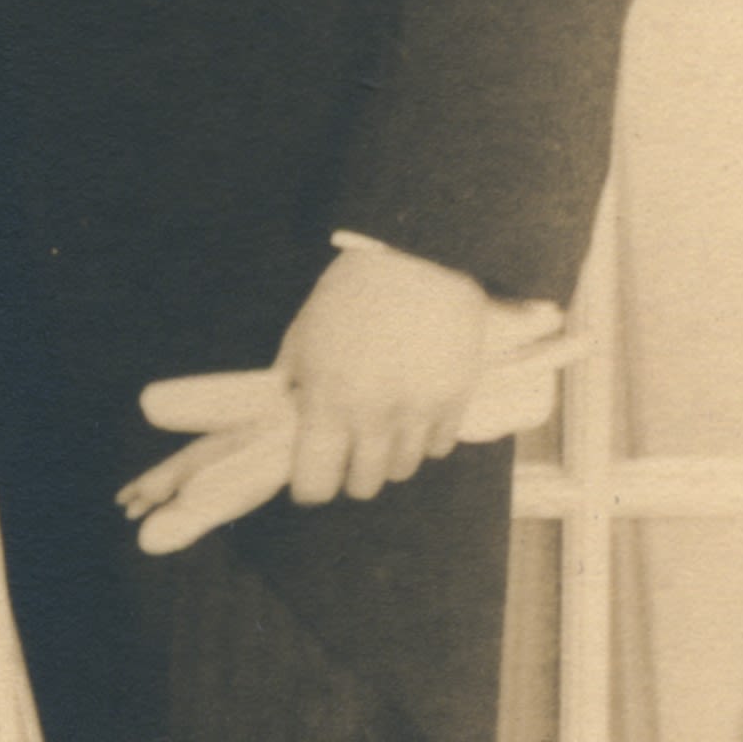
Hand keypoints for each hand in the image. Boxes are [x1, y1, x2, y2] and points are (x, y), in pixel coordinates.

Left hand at [268, 241, 493, 504]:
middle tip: (350, 447)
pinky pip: (437, 446)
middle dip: (352, 471)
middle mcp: (373, 417)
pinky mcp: (455, 400)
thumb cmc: (350, 292)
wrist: (417, 255)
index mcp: (327, 402)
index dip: (311, 485)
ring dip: (390, 455)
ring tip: (385, 424)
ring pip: (402, 470)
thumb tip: (287, 420)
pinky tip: (416, 410)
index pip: (314, 485)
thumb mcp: (303, 336)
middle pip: (362, 486)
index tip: (313, 474)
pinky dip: (425, 437)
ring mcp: (418, 412)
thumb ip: (292, 384)